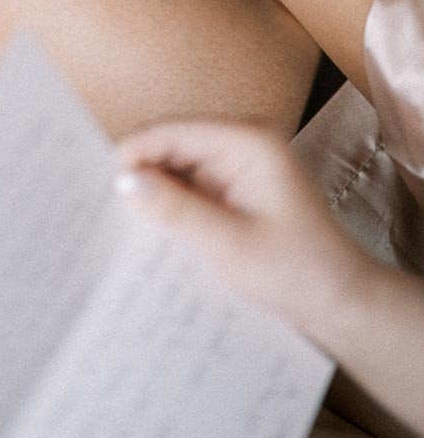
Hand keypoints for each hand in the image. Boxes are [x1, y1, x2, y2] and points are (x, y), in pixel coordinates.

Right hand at [116, 119, 377, 349]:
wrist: (342, 305)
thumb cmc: (298, 273)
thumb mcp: (230, 245)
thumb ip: (175, 210)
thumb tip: (122, 181)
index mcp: (248, 140)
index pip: (171, 132)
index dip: (131, 154)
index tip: (95, 186)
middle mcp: (241, 142)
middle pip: (169, 145)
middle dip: (138, 173)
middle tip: (98, 206)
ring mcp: (237, 165)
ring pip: (174, 167)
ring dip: (151, 193)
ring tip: (116, 222)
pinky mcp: (232, 189)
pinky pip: (187, 187)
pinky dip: (168, 207)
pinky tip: (148, 231)